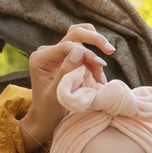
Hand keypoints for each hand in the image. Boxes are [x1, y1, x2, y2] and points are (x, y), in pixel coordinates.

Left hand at [17, 23, 114, 152]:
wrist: (45, 118)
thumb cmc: (48, 110)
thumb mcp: (57, 93)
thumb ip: (65, 71)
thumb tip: (78, 51)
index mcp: (40, 58)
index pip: (67, 46)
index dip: (86, 53)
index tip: (100, 65)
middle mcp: (47, 51)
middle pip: (75, 34)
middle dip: (95, 40)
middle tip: (111, 51)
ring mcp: (56, 53)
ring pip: (80, 38)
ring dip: (96, 50)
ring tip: (103, 71)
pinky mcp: (65, 57)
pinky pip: (83, 51)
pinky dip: (93, 60)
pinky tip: (99, 76)